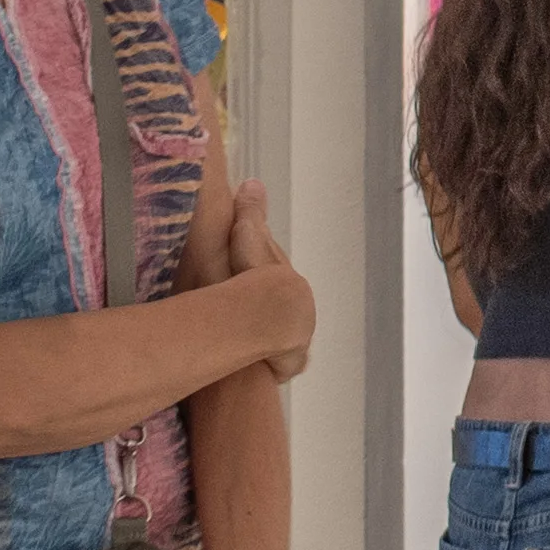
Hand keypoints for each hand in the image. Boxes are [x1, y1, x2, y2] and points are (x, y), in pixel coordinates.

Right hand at [223, 184, 312, 379]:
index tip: (255, 291)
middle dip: (273, 319)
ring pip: (287, 342)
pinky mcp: (294, 358)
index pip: (277, 283)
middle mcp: (301, 308)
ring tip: (257, 348)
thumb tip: (251, 182)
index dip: (265, 286)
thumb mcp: (248, 234)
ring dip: (275, 345)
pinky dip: (276, 366)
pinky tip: (266, 367)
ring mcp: (300, 335)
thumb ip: (250, 211)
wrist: (272, 309)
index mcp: (288, 280)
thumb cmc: (257, 271)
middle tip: (254, 325)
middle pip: (286, 315)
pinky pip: (284, 365)